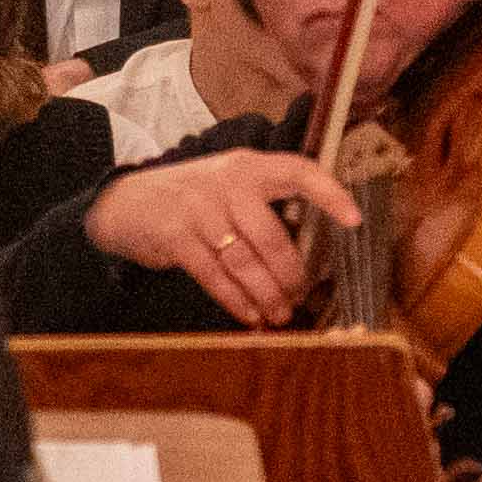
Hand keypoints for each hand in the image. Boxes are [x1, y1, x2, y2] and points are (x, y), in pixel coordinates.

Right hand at [86, 149, 356, 330]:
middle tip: (299, 297)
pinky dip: (236, 300)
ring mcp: (198, 210)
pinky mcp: (176, 238)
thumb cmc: (191, 198)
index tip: (355, 220)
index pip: (298, 170)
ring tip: (279, 314)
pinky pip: (215, 276)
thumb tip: (305, 254)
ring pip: (244, 262)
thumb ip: (261, 205)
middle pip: (271, 236)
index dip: (329, 193)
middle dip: (290, 275)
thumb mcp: (226, 184)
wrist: (126, 202)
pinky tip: (250, 315)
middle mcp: (226, 183)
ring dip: (266, 295)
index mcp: (248, 167)